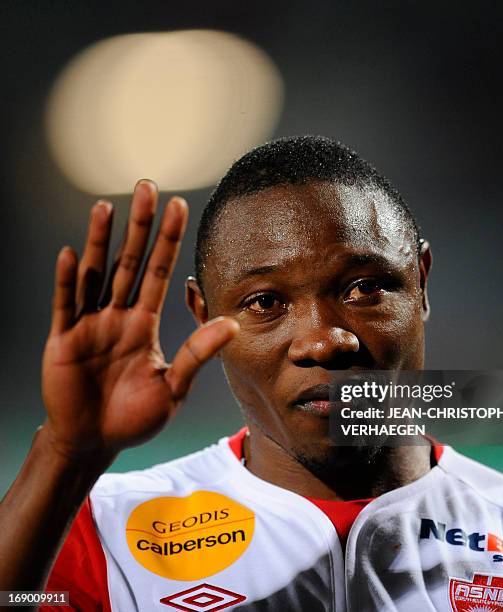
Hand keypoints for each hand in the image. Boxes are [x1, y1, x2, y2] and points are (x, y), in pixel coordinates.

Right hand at [41, 180, 238, 459]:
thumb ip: (198, 354)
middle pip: (130, 262)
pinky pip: (66, 305)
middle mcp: (118, 316)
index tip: (179, 207)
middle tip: (147, 187)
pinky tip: (71, 255)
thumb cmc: (136, 416)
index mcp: (144, 323)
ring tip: (106, 207)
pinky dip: (68, 281)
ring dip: (100, 241)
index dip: (169, 240)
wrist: (95, 441)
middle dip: (140, 226)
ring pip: (96, 274)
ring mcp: (89, 325)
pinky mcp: (64, 340)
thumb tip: (233, 323)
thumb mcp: (174, 386)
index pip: (160, 272)